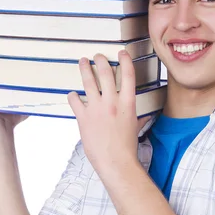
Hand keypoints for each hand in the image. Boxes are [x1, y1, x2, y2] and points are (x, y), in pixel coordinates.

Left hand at [67, 51, 149, 179]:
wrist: (116, 161)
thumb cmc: (127, 146)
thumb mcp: (136, 126)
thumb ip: (136, 115)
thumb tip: (142, 114)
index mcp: (127, 103)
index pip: (128, 75)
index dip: (125, 61)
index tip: (122, 53)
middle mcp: (112, 102)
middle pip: (105, 73)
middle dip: (100, 61)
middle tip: (97, 56)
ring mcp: (96, 109)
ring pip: (88, 81)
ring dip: (84, 69)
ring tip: (82, 61)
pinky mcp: (83, 117)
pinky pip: (75, 100)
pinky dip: (72, 96)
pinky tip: (72, 94)